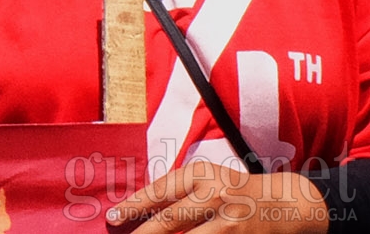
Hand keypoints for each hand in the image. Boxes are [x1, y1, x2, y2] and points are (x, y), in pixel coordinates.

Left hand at [109, 163, 327, 233]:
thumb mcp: (207, 178)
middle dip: (142, 232)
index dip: (133, 205)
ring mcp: (230, 221)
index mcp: (202, 173)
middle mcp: (215, 194)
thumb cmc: (236, 189)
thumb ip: (178, 191)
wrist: (287, 203)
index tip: (113, 217)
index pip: (160, 191)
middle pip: (169, 219)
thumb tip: (140, 210)